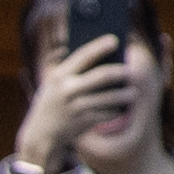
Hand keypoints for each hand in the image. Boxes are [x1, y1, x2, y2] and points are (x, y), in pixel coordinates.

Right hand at [7, 37, 130, 173]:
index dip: (99, 46)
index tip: (115, 39)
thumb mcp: (54, 83)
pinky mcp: (82, 121)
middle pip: (101, 76)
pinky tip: (122, 109)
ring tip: (133, 93)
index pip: (83, 56)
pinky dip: (115, 111)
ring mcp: (75, 107)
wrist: (40, 134)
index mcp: (59, 76)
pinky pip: (106, 114)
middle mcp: (67, 90)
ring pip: (107, 98)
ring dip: (124, 95)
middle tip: (131, 70)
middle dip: (119, 72)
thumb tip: (101, 53)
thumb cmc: (53, 101)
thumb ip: (72, 68)